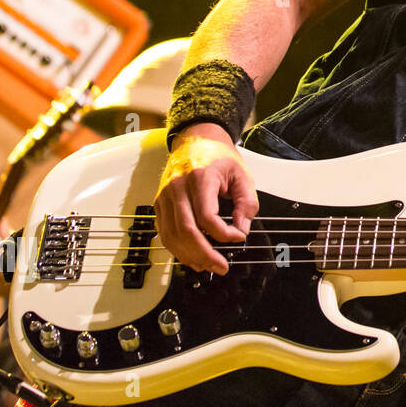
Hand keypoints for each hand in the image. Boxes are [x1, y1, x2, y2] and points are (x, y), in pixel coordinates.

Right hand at [154, 122, 258, 273]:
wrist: (195, 140)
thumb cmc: (218, 157)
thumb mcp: (241, 174)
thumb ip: (246, 202)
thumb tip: (242, 229)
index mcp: (200, 177)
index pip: (207, 216)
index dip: (224, 233)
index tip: (239, 238)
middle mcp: (177, 187)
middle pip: (186, 230)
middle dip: (205, 254)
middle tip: (222, 266)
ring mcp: (164, 196)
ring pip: (172, 236)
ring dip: (190, 256)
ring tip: (209, 266)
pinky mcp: (159, 203)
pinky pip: (164, 232)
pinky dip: (178, 249)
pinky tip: (193, 257)